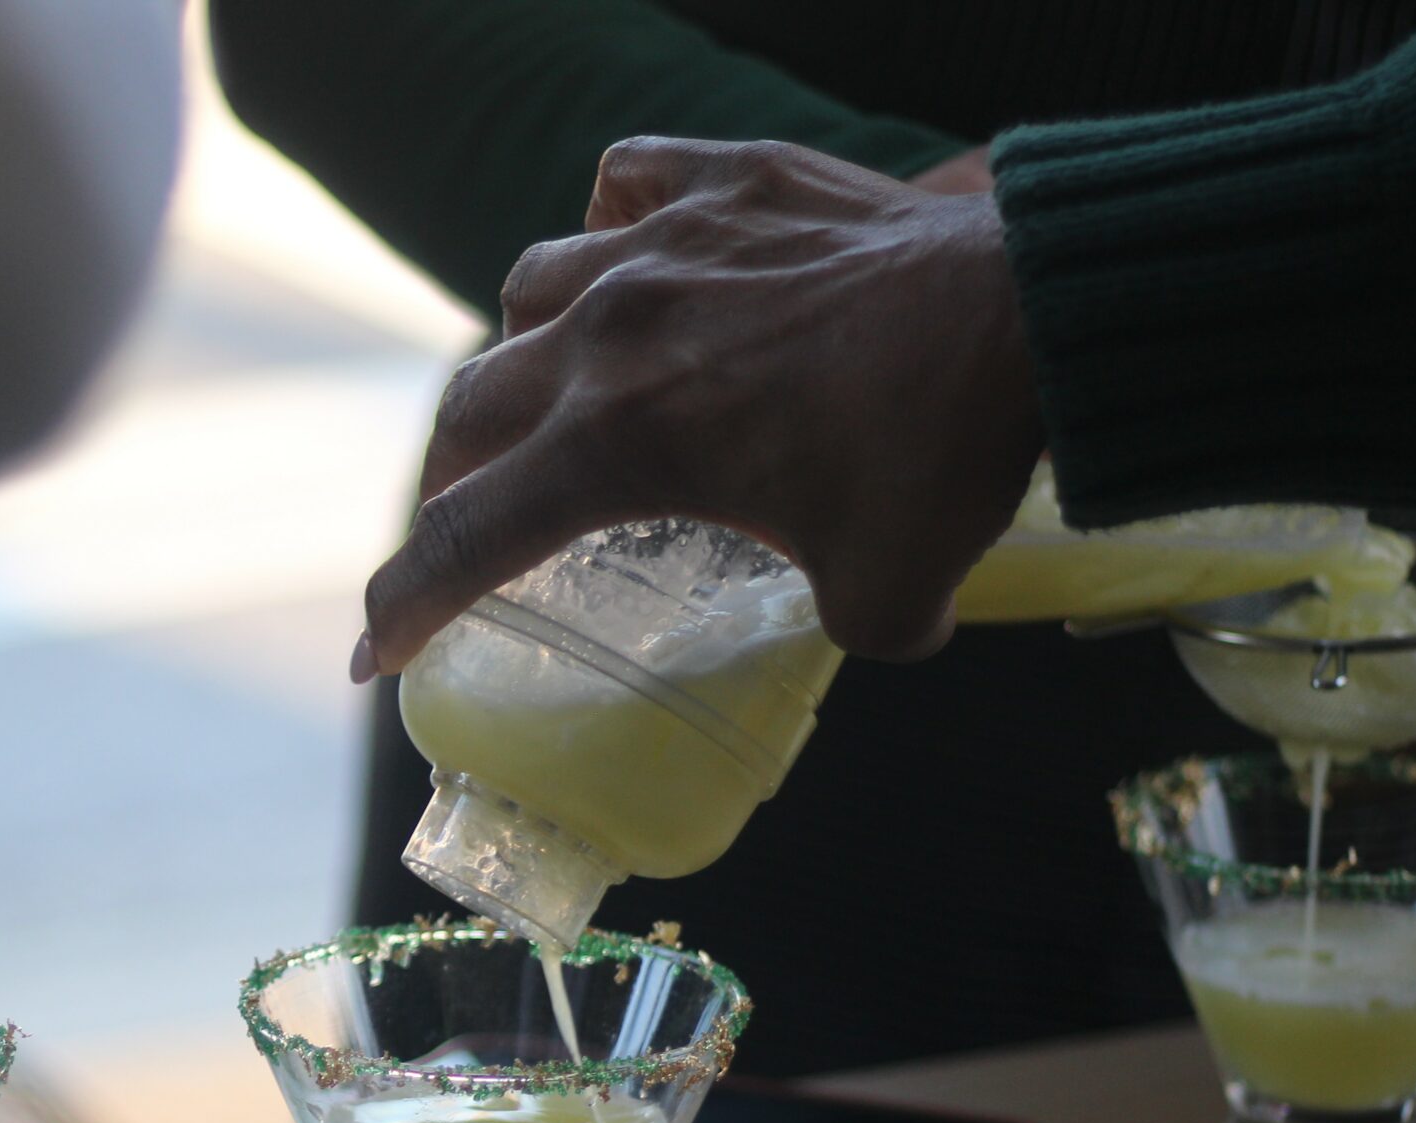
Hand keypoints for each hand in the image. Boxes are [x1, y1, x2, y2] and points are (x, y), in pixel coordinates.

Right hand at [355, 138, 1043, 676]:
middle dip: (456, 480)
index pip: (467, 537)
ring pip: (526, 290)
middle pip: (470, 408)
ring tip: (557, 385)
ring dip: (523, 350)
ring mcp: (661, 244)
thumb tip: (868, 630)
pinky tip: (636, 257)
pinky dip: (610, 225)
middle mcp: (608, 336)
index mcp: (619, 446)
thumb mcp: (883, 597)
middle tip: (477, 517)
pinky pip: (622, 185)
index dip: (407, 604)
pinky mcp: (726, 178)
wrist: (1037, 310)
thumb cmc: (948, 453)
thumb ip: (842, 627)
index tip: (377, 651)